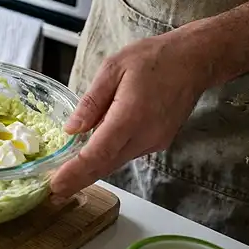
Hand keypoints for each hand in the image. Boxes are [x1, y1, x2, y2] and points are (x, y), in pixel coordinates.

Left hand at [50, 30, 210, 196]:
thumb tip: (71, 129)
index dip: (75, 172)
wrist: (194, 60)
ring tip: (66, 177)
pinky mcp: (159, 142)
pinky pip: (127, 154)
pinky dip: (108, 159)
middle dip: (78, 180)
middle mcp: (145, 135)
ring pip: (116, 162)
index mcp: (130, 116)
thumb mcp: (113, 69)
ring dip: (92, 171)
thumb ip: (91, 102)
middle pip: (106, 165)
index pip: (98, 153)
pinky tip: (91, 157)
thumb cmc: (153, 59)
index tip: (56, 184)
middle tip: (54, 190)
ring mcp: (154, 142)